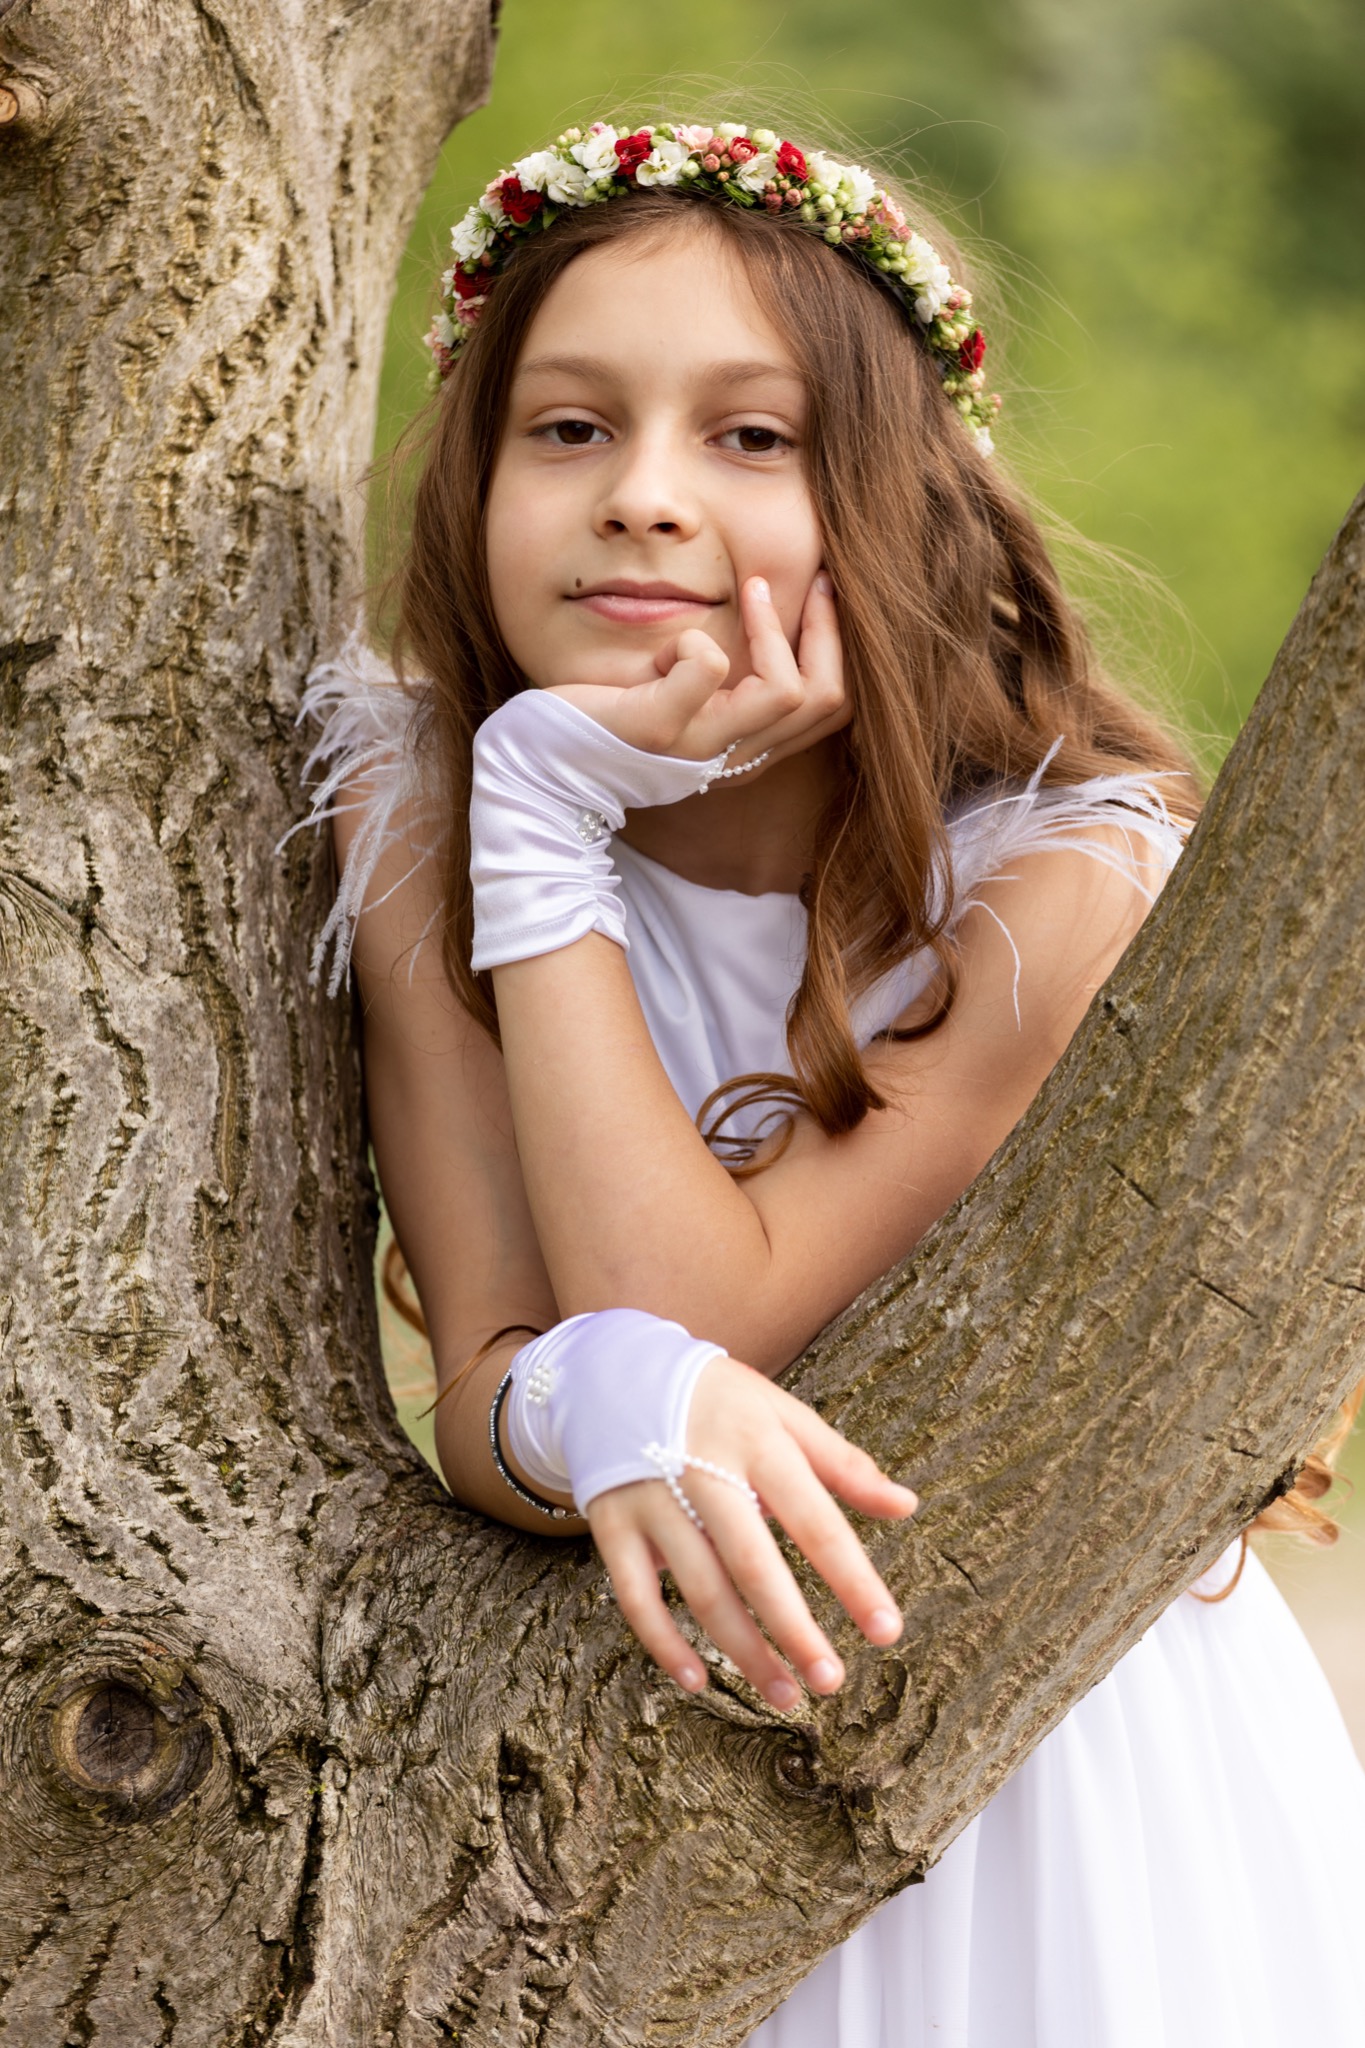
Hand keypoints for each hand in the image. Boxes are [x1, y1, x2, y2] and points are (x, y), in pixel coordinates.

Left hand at [547, 571, 847, 774]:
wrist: (540, 770)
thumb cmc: (602, 725)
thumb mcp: (675, 699)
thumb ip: (711, 676)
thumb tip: (746, 607)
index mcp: (743, 751)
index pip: (828, 706)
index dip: (834, 646)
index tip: (818, 591)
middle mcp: (732, 758)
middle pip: (825, 700)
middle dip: (827, 629)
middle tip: (810, 579)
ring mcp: (698, 747)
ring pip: (787, 691)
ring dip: (772, 628)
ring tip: (751, 588)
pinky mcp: (658, 727)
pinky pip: (709, 666)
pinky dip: (692, 640)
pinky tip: (664, 648)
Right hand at [585, 1355, 916, 1709]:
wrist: (615, 1370)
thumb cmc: (719, 1400)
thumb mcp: (782, 1413)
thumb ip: (843, 1463)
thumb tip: (906, 1506)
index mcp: (756, 1441)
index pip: (815, 1519)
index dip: (852, 1578)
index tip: (887, 1630)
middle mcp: (702, 1471)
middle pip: (753, 1564)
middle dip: (794, 1629)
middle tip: (831, 1680)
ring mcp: (652, 1500)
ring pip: (699, 1590)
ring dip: (742, 1650)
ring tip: (785, 1695)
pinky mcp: (612, 1523)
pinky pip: (635, 1596)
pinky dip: (663, 1644)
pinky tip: (697, 1682)